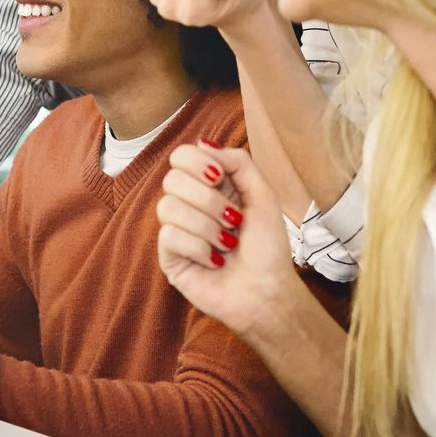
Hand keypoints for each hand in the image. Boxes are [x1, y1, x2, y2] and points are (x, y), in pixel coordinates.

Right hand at [156, 141, 304, 339]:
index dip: (198, 162)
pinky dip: (199, 248)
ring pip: (167, 207)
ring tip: (227, 244)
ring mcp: (176, 230)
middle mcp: (189, 204)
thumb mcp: (263, 195)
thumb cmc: (268, 248)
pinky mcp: (169, 257)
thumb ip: (238, 162)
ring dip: (207, 227)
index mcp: (209, 186)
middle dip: (209, 200)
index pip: (181, 156)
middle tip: (233, 220)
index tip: (221, 179)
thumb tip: (203, 144)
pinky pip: (169, 236)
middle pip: (172, 178)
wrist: (267, 292)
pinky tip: (214, 261)